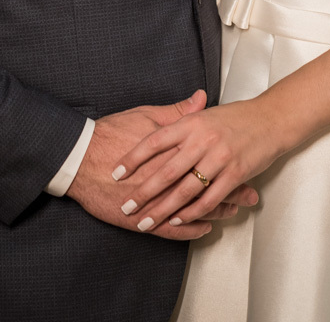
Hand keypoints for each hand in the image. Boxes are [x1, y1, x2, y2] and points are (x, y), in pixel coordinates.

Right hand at [68, 90, 246, 239]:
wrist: (79, 158)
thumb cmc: (111, 134)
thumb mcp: (146, 116)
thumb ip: (177, 113)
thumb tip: (200, 99)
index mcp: (171, 150)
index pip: (207, 159)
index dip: (229, 165)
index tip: (248, 165)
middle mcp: (166, 177)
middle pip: (205, 186)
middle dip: (230, 192)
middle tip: (250, 195)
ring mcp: (154, 201)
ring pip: (192, 209)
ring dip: (214, 211)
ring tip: (233, 212)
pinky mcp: (141, 218)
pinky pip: (172, 230)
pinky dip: (191, 229)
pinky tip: (204, 228)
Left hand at [110, 100, 271, 232]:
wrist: (271, 119)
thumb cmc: (237, 117)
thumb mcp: (205, 114)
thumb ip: (181, 118)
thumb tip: (155, 125)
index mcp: (192, 122)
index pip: (155, 140)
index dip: (133, 158)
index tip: (116, 172)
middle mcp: (203, 139)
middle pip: (166, 170)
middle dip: (143, 191)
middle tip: (126, 206)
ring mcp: (219, 157)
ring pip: (185, 188)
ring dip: (163, 208)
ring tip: (147, 221)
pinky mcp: (235, 174)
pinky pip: (209, 197)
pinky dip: (191, 212)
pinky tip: (178, 220)